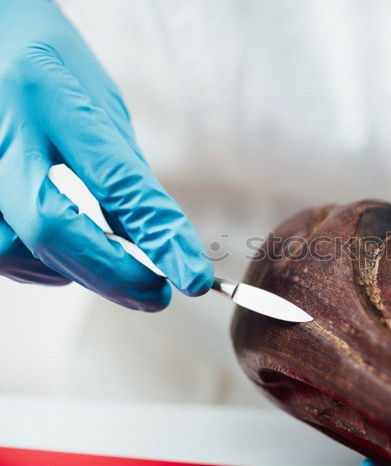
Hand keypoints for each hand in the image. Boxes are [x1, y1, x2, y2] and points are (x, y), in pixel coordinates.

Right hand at [0, 0, 212, 310]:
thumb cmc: (54, 70)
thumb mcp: (101, 110)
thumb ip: (124, 177)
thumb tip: (158, 245)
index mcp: (50, 96)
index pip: (116, 180)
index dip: (159, 236)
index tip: (194, 277)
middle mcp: (0, 128)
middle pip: (49, 227)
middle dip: (113, 273)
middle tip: (157, 293)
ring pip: (15, 247)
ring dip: (74, 270)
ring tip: (112, 264)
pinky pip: (0, 248)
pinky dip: (40, 262)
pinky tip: (67, 251)